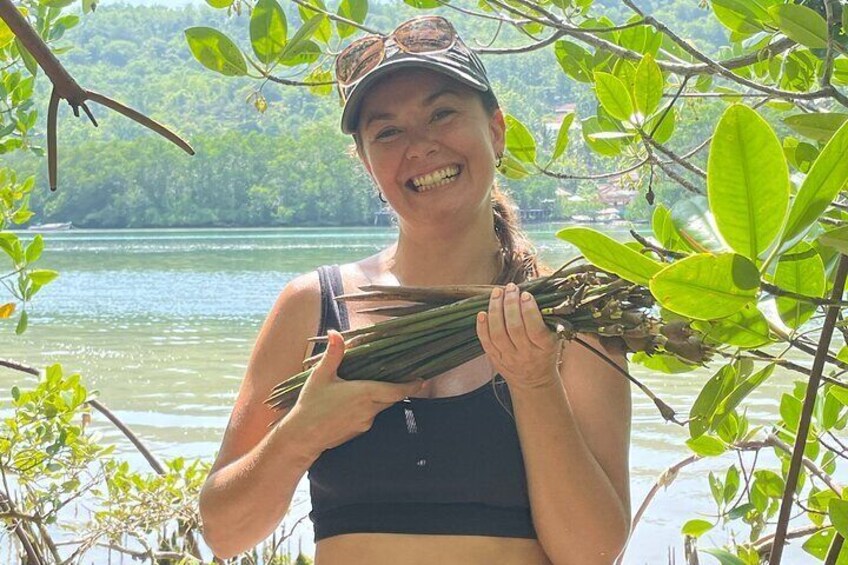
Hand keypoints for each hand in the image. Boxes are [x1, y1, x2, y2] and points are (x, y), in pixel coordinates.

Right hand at [287, 330, 426, 456]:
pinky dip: (371, 406)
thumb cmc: (310, 404)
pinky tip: (358, 400)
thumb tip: (336, 332)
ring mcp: (365, 423)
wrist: (302, 437)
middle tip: (405, 375)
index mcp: (364, 393)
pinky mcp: (359, 431)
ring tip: (377, 383)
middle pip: (392, 398)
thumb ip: (333, 354)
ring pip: (382, 407)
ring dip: (383, 396)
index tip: (422, 378)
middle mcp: (369, 410)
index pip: (397, 390)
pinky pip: (371, 416)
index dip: (412, 385)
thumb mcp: (320, 375)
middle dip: (399, 388)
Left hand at [476, 283, 561, 389]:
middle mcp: (526, 354)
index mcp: (544, 348)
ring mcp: (509, 357)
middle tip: (510, 288)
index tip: (526, 294)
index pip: (535, 329)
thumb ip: (549, 320)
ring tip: (497, 293)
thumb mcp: (555, 339)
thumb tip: (540, 292)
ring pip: (498, 333)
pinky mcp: (495, 359)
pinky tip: (482, 312)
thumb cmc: (545, 353)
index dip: (529, 310)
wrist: (534, 380)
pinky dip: (482, 327)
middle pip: (514, 328)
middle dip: (511, 304)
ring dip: (496, 310)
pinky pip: (486, 342)